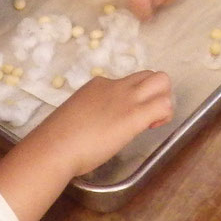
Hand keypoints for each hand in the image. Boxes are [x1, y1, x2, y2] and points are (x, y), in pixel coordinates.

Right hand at [31, 70, 174, 175]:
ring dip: (164, 99)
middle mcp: (115, 86)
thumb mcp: (76, 115)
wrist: (56, 145)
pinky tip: (152, 127)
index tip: (125, 118)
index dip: (133, 99)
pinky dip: (165, 115)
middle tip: (147, 116)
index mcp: (99, 85)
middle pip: (149, 75)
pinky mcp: (134, 116)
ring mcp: (126, 98)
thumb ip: (91, 114)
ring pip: (162, 81)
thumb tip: (97, 124)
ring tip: (152, 121)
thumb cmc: (59, 138)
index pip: (127, 83)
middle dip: (156, 93)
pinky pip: (164, 104)